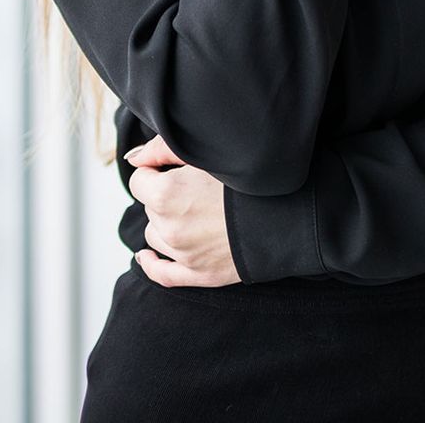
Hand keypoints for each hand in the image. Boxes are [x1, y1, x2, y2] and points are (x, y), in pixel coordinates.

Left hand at [123, 133, 241, 286]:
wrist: (290, 213)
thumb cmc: (250, 179)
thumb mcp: (205, 154)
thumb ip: (161, 150)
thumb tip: (133, 159)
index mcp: (167, 195)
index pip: (140, 180)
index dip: (155, 171)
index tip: (173, 169)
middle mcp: (169, 228)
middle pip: (150, 207)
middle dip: (164, 196)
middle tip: (195, 187)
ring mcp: (184, 255)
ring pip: (155, 234)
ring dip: (165, 222)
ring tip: (194, 211)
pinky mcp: (200, 274)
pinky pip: (161, 274)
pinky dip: (151, 263)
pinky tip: (147, 255)